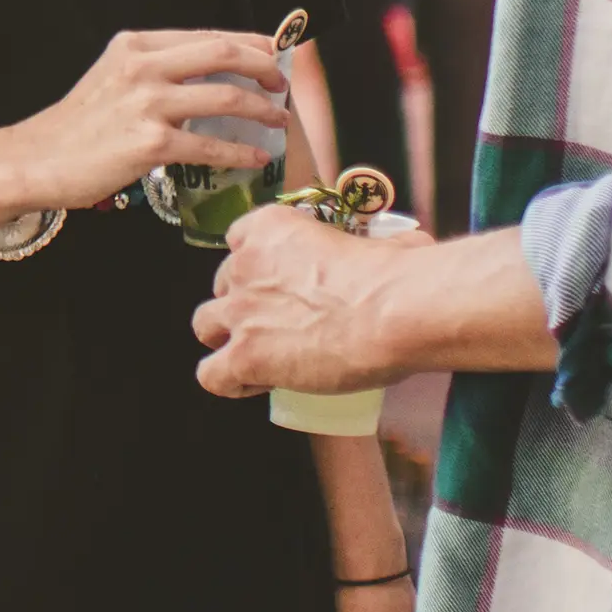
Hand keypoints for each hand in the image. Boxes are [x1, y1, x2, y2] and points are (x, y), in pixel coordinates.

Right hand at [0, 29, 288, 211]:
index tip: (273, 53)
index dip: (249, 43)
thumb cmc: (79, 124)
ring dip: (261, 108)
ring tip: (278, 119)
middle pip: (223, 54)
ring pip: (224, 97)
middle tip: (281, 82)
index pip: (207, 35)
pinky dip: (241, 151)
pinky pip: (210, 145)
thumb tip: (208, 74)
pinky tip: (257, 157)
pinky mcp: (150, 144)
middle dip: (263, 65)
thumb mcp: (114, 75)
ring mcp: (147, 104)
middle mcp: (143, 66)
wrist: (39, 159)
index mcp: (136, 44)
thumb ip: (155, 68)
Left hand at [191, 204, 422, 397]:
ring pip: (204, 325)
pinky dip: (229, 382)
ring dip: (228, 340)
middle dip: (244, 304)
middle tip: (278, 325)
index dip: (257, 268)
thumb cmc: (396, 273)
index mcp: (271, 226)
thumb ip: (377, 242)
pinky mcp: (245, 355)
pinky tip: (256, 385)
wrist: (394, 310)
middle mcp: (245, 263)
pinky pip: (212, 375)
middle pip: (223, 286)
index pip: (239, 242)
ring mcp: (240, 310)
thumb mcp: (376, 241)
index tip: (281, 286)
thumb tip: (407, 246)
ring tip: (261, 357)